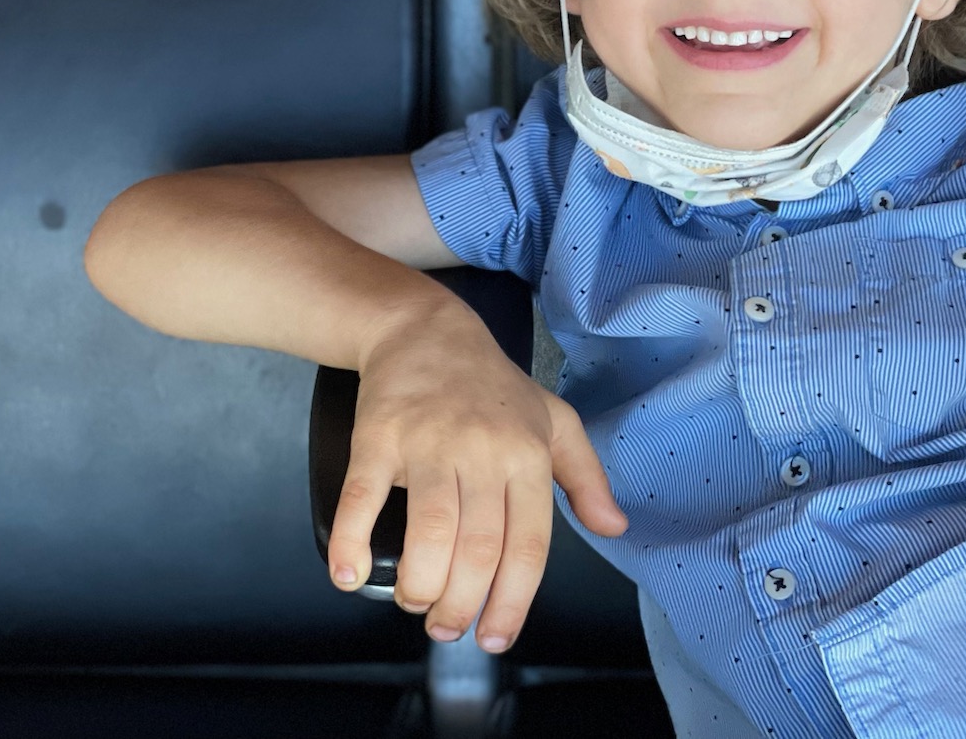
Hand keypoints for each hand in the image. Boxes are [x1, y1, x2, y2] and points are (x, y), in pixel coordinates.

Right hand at [324, 300, 626, 651]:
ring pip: (430, 534)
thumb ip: (586, 478)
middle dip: (460, 607)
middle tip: (445, 626)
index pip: (528, 547)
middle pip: (477, 551)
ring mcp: (429, 443)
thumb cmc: (491, 386)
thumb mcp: (555, 421)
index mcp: (527, 456)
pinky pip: (363, 498)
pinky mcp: (379, 437)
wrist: (424, 329)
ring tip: (413, 602)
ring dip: (418, 587)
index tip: (494, 636)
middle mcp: (483, 452)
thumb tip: (615, 527)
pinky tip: (351, 575)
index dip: (511, 603)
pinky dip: (352, 544)